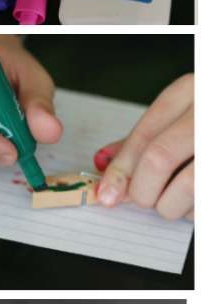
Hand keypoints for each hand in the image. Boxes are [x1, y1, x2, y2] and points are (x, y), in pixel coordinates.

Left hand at [95, 74, 193, 219]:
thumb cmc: (205, 121)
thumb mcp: (182, 115)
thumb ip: (146, 138)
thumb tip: (105, 165)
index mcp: (193, 92)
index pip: (146, 134)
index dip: (121, 169)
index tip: (107, 193)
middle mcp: (208, 115)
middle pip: (159, 159)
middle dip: (142, 190)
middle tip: (143, 198)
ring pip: (185, 189)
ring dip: (170, 206)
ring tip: (177, 197)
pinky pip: (203, 207)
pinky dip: (194, 212)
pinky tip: (197, 200)